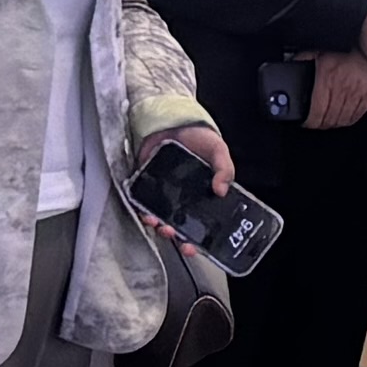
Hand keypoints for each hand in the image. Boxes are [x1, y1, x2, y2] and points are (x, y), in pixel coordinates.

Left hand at [133, 121, 236, 237]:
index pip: (201, 223)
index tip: (192, 248)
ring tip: (157, 223)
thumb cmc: (199, 134)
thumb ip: (225, 169)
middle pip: (178, 223)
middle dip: (174, 234)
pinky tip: (144, 212)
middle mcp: (182, 196)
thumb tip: (221, 191)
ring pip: (159, 215)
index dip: (197, 239)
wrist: (174, 118)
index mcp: (202, 194)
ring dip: (157, 223)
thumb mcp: (218, 150)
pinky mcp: (146, 181)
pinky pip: (142, 199)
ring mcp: (164, 190)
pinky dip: (141, 208)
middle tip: (172, 234)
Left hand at [307, 49, 366, 130]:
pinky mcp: (366, 99)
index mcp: (327, 79)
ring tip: (325, 120)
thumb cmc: (345, 51)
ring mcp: (355, 96)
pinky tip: (340, 118)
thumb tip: (291, 66)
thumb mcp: (318, 53)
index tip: (304, 121)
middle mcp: (342, 90)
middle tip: (312, 121)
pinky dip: (345, 120)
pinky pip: (354, 117)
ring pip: (340, 120)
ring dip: (331, 123)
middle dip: (317, 123)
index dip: (307, 121)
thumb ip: (304, 61)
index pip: (315, 112)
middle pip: (327, 119)